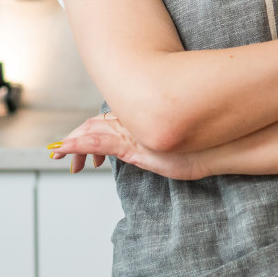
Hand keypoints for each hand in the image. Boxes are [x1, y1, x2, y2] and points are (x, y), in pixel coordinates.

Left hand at [46, 113, 204, 179]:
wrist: (220, 148)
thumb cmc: (204, 151)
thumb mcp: (174, 149)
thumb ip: (157, 144)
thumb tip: (148, 147)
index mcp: (142, 124)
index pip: (109, 123)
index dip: (90, 131)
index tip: (75, 144)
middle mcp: (134, 124)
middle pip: (96, 126)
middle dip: (75, 139)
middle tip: (58, 151)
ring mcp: (133, 133)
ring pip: (93, 132)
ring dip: (72, 143)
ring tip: (57, 154)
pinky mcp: (133, 144)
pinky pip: (99, 143)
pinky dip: (79, 146)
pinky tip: (65, 150)